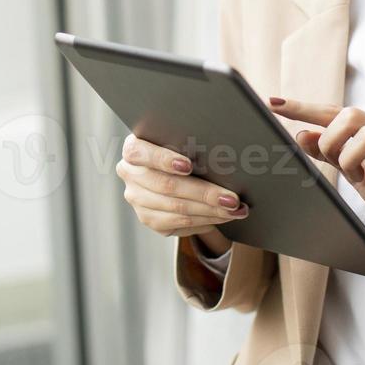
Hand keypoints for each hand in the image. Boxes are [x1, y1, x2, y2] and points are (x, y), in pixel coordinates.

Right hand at [115, 133, 248, 254]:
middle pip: (166, 186)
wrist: (173, 168)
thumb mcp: (181, 140)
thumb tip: (223, 152)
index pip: (140, 153)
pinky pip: (178, 224)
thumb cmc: (182, 148)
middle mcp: (130, 174)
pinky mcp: (148, 218)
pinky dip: (204, 221)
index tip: (188, 166)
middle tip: (232, 198)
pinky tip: (222, 217)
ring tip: (235, 210)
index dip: (164, 160)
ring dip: (210, 211)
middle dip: (204, 193)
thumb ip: (190, 142)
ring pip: (176, 209)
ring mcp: (137, 199)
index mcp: (133, 149)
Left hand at [271, 98, 364, 261]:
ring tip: (360, 178)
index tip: (272, 103)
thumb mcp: (355, 176)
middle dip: (329, 140)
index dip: (304, 108)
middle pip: (348, 114)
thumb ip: (332, 155)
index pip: (333, 113)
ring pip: (364, 131)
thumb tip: (302, 135)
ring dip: (350, 158)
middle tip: (336, 164)